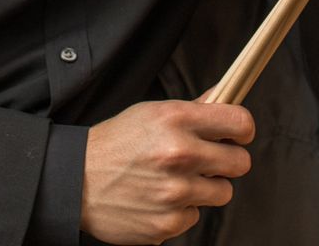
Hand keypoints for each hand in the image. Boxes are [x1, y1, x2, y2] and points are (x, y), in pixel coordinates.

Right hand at [81, 99, 253, 244]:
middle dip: (226, 161)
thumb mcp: (150, 113)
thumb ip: (193, 109)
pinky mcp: (168, 221)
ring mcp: (175, 191)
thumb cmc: (114, 144)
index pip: (240, 123)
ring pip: (222, 192)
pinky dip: (181, 209)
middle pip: (240, 163)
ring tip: (175, 180)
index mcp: (176, 119)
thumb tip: (225, 97)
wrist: (75, 181)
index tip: (236, 135)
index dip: (242, 130)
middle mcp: (179, 153)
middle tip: (206, 160)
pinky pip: (195, 216)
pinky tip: (158, 198)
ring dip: (204, 187)